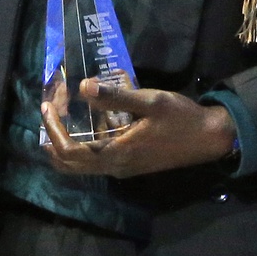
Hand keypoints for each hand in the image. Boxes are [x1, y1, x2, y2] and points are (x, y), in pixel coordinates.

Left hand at [41, 78, 235, 177]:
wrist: (209, 138)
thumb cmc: (181, 118)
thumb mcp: (150, 101)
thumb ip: (116, 96)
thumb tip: (83, 87)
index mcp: (117, 153)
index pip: (70, 152)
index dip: (53, 131)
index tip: (47, 107)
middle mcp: (114, 167)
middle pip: (69, 164)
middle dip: (53, 137)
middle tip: (49, 109)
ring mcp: (121, 168)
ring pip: (80, 164)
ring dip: (64, 142)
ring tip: (61, 112)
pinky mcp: (128, 164)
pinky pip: (94, 159)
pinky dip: (80, 144)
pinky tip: (85, 120)